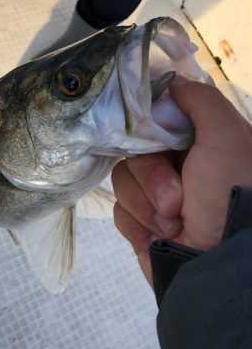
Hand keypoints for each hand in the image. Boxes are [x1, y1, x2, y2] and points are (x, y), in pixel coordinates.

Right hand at [112, 80, 251, 284]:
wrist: (220, 266)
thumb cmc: (228, 193)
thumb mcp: (227, 134)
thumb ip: (200, 99)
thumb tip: (170, 83)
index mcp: (198, 143)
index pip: (154, 120)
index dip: (147, 126)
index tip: (149, 134)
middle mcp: (178, 167)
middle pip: (134, 150)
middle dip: (152, 175)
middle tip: (177, 198)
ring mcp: (157, 197)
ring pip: (123, 180)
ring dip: (146, 203)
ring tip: (175, 223)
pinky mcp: (142, 225)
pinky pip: (120, 211)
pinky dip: (139, 224)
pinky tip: (161, 237)